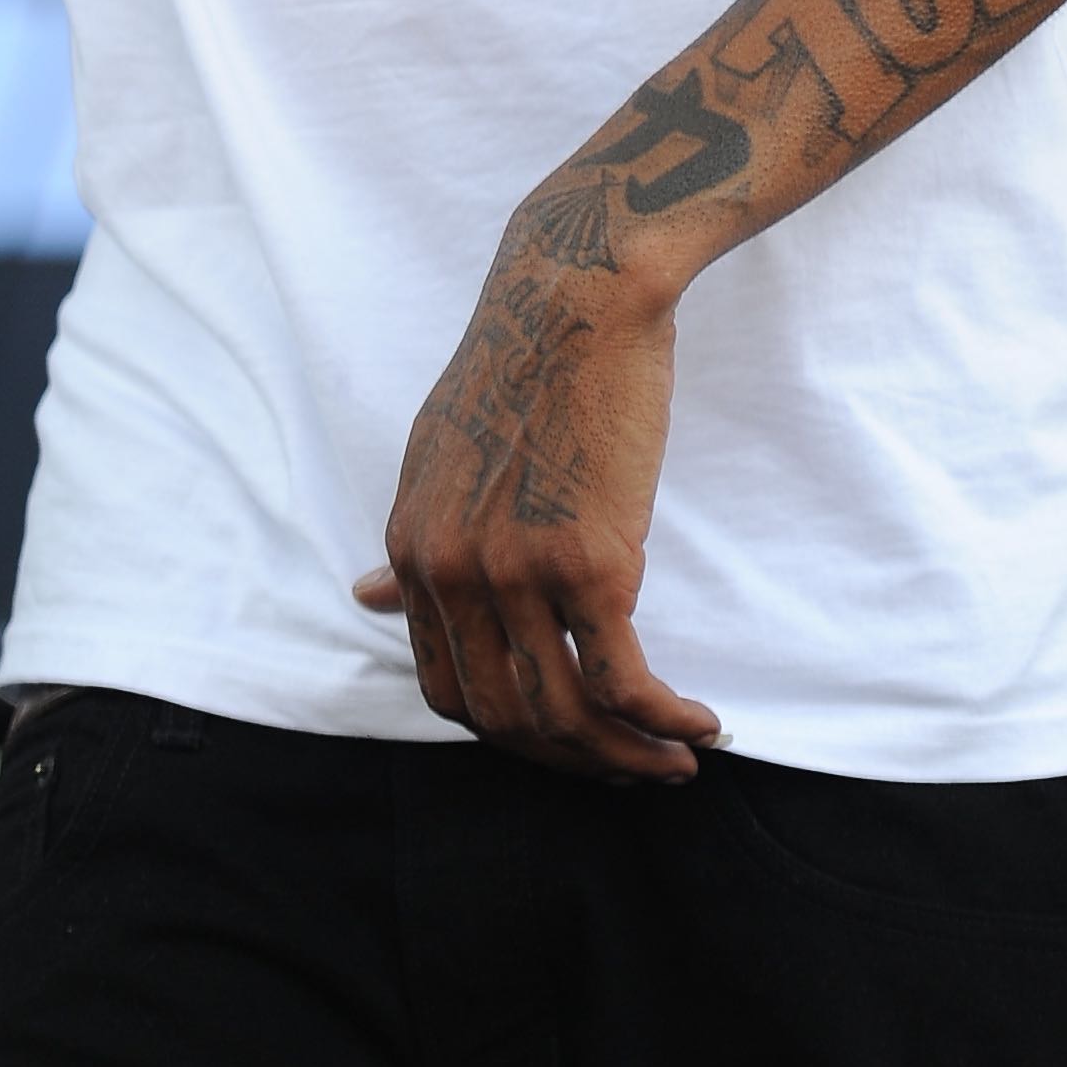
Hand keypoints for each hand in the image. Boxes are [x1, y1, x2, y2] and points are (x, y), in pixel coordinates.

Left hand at [354, 200, 722, 782]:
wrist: (578, 295)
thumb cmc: (523, 361)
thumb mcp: (436, 452)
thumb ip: (414, 538)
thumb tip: (366, 599)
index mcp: (411, 550)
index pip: (449, 691)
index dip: (514, 735)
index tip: (568, 743)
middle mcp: (451, 573)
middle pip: (507, 719)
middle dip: (573, 763)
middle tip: (629, 770)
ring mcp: (515, 573)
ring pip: (567, 715)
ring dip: (626, 759)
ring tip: (676, 764)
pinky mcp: (589, 562)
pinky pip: (622, 681)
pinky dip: (663, 722)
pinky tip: (699, 727)